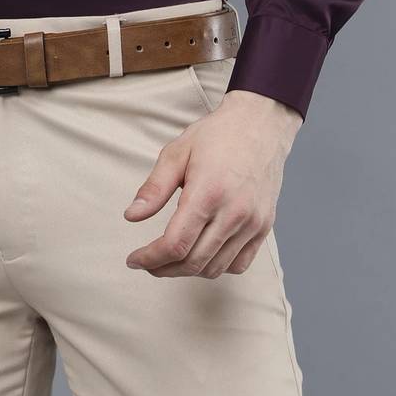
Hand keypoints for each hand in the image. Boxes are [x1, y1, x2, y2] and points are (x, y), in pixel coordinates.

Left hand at [122, 88, 302, 277]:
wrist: (260, 125)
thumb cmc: (217, 135)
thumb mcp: (177, 152)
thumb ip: (154, 188)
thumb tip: (131, 216)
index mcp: (208, 192)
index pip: (176, 244)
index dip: (150, 258)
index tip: (133, 259)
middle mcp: (234, 213)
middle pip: (193, 262)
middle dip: (164, 268)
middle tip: (147, 262)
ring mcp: (252, 223)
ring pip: (215, 268)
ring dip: (188, 270)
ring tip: (170, 258)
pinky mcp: (263, 227)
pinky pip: (239, 264)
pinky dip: (216, 267)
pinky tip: (201, 253)